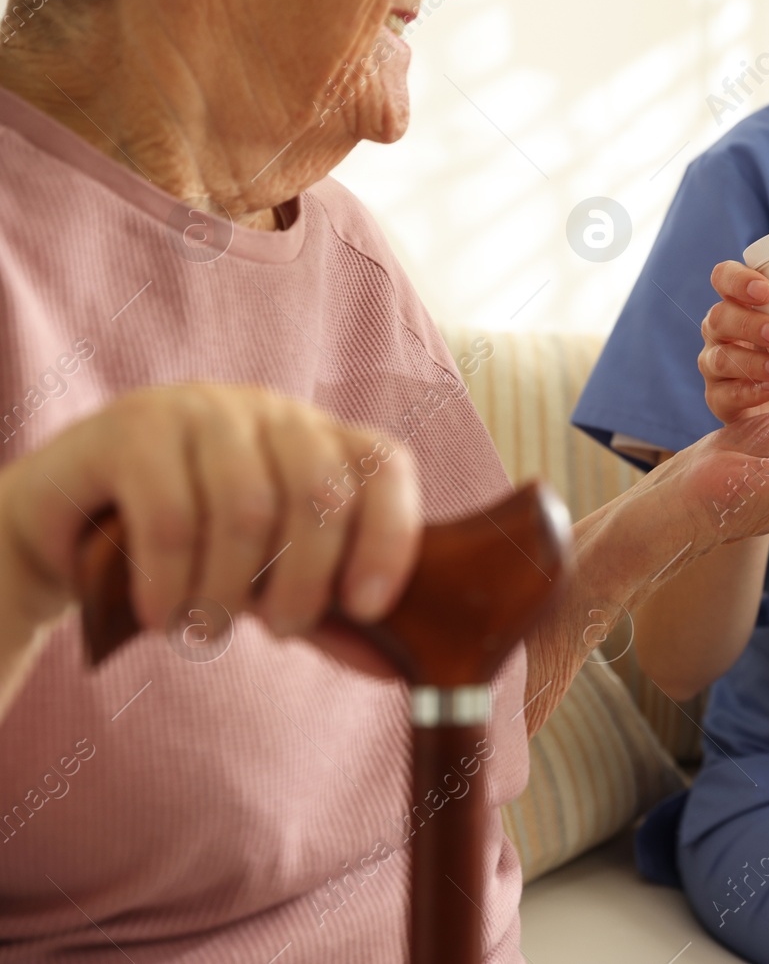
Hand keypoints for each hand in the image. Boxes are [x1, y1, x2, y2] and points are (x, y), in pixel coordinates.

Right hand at [0, 384, 420, 674]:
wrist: (70, 529)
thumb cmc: (195, 556)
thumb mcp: (269, 584)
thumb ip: (327, 613)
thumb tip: (395, 663)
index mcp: (322, 440)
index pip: (385, 465)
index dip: (390, 536)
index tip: (368, 607)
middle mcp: (272, 413)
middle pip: (321, 491)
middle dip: (307, 580)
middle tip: (281, 631)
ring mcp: (203, 409)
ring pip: (246, 507)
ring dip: (231, 590)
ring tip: (208, 627)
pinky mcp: (133, 427)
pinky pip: (171, 514)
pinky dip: (173, 582)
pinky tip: (164, 615)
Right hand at [700, 260, 768, 436]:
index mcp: (743, 305)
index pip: (724, 280)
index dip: (738, 279)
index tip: (767, 289)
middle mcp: (723, 332)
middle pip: (719, 316)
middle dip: (748, 322)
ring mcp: (717, 366)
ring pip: (717, 356)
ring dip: (751, 360)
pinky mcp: (720, 399)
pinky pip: (722, 394)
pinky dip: (748, 392)